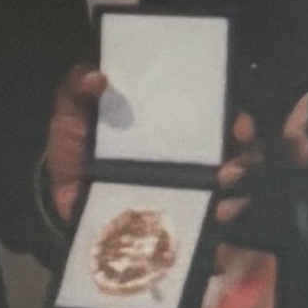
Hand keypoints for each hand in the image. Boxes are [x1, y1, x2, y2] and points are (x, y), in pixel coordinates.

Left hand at [48, 67, 267, 236]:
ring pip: (233, 193)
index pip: (221, 120)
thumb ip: (76, 91)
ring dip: (236, 197)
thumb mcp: (71, 115)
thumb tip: (96, 77)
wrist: (61, 203)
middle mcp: (190, 159)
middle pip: (239, 156)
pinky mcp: (178, 226)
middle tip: (232, 169)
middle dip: (247, 159)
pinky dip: (219, 228)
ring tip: (222, 200)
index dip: (238, 122)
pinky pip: (211, 231)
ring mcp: (188, 194)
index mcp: (173, 128)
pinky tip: (213, 222)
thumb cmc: (75, 151)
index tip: (239, 125)